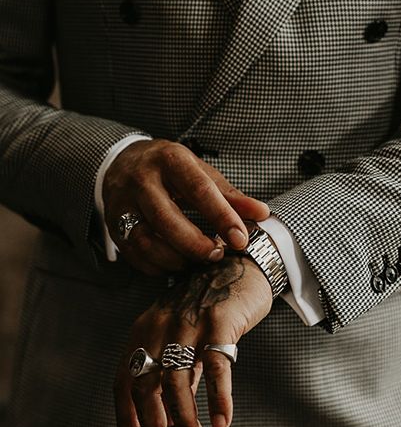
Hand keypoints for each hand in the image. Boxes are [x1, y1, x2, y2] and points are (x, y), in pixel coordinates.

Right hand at [103, 139, 269, 274]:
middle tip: (217, 254)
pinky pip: (134, 254)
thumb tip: (262, 214)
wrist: (124, 162)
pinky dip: (158, 266)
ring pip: (145, 240)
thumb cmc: (172, 170)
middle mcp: (141, 180)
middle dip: (196, 243)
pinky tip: (177, 265)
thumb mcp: (202, 173)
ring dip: (176, 259)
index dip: (222, 217)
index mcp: (170, 160)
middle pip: (166, 219)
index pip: (199, 190)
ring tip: (197, 262)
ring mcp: (122, 204)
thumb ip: (231, 197)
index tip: (241, 239)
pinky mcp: (113, 226)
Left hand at [114, 255, 271, 426]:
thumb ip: (175, 373)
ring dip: (187, 422)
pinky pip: (216, 367)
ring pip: (178, 382)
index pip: (124, 381)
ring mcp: (189, 324)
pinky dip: (218, 398)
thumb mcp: (182, 337)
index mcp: (144, 331)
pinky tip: (222, 422)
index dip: (126, 419)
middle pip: (147, 386)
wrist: (241, 267)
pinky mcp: (219, 323)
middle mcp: (160, 327)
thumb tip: (171, 420)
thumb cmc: (210, 307)